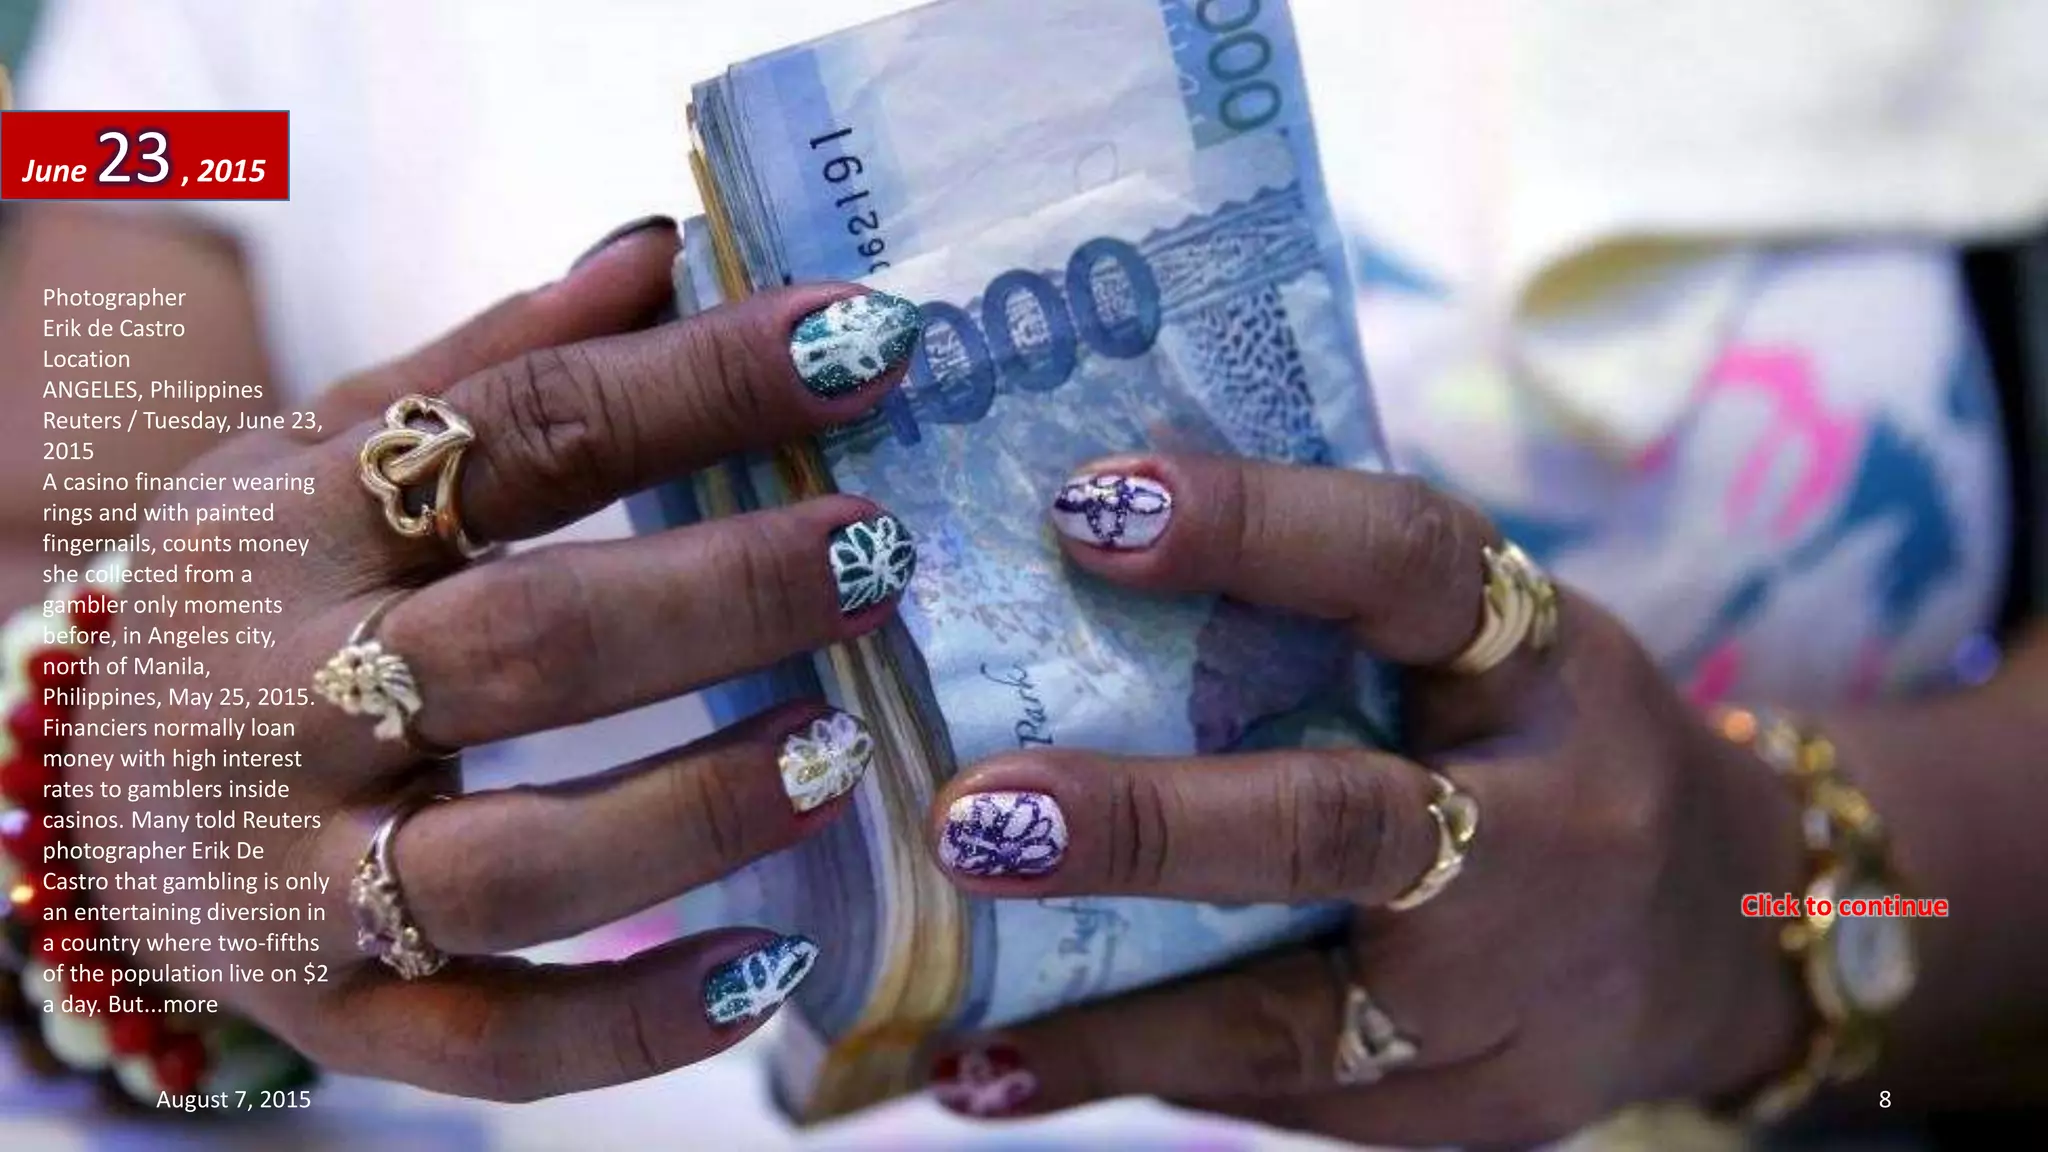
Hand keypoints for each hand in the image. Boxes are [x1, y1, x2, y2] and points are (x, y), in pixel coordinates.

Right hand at [50, 219, 925, 1099]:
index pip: (519, 427)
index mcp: (294, 527)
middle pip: (524, 643)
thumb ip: (488, 359)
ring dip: (693, 808)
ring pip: (513, 862)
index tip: (869, 339)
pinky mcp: (344, 1015)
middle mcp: (286, 700)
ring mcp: (307, 877)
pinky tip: (772, 969)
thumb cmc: (251, 604)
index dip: (703, 379)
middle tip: (882, 554)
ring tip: (846, 749)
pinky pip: (498, 1043)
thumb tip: (666, 247)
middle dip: (720, 595)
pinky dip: (640, 1024)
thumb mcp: (319, 453)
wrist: (65, 807)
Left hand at [920, 455, 1812, 1144]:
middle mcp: (1546, 824)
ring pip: (1296, 1017)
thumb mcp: (1489, 645)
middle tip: (971, 815)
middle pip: (1340, 825)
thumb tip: (1077, 549)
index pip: (1405, 563)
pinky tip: (1022, 1070)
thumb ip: (1335, 614)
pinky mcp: (1482, 1106)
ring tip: (953, 1036)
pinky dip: (1153, 1077)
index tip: (1084, 506)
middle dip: (1145, 825)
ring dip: (1111, 1024)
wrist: (1727, 927)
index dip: (1253, 525)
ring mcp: (1518, 988)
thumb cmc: (1546, 739)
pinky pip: (1298, 1101)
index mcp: (1540, 663)